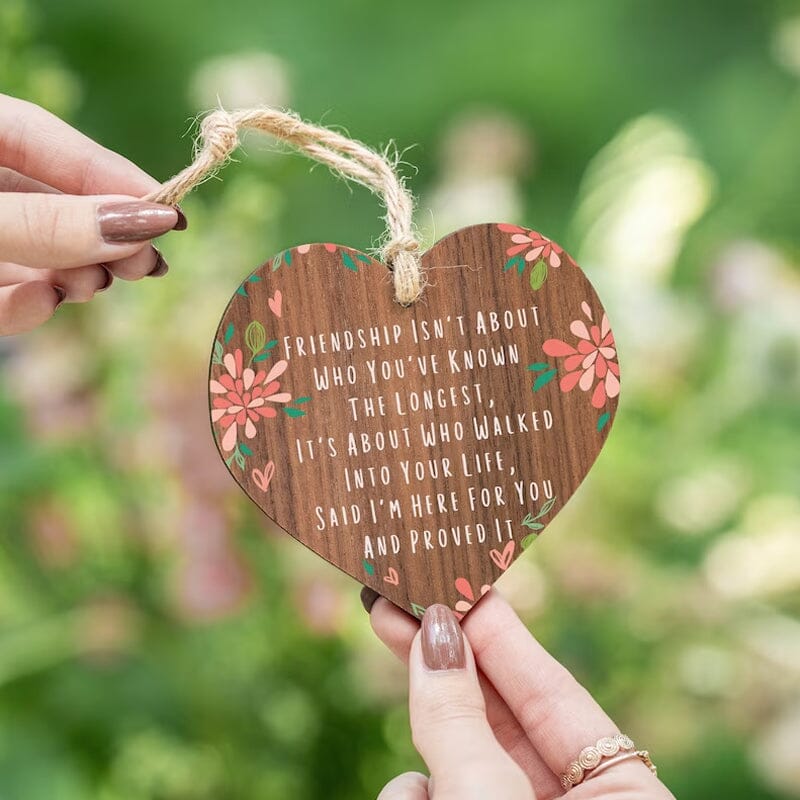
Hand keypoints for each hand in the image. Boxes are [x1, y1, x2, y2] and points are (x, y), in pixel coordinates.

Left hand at [0, 93, 185, 335]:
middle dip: (101, 234)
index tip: (169, 212)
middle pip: (49, 200)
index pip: (45, 136)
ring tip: (89, 286)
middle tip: (144, 262)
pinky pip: (0, 292)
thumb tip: (140, 225)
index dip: (111, 173)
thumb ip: (46, 222)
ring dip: (68, 274)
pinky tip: (40, 304)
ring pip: (32, 252)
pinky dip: (23, 305)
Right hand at [366, 591, 674, 798]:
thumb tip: (434, 631)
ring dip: (420, 769)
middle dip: (438, 667)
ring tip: (414, 794)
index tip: (450, 577)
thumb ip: (458, 721)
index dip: (492, 627)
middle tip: (390, 605)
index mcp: (619, 792)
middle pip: (493, 715)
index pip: (548, 684)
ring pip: (452, 765)